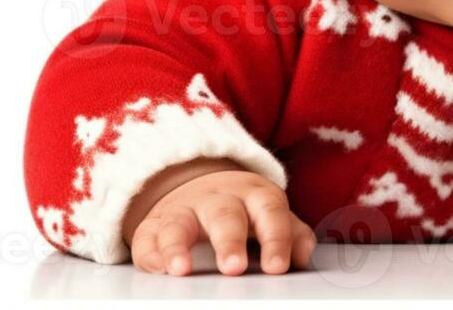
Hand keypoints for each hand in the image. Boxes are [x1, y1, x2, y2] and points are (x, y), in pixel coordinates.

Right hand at [121, 157, 316, 275]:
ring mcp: (183, 210)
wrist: (199, 183)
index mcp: (254, 196)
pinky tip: (157, 269)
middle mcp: (218, 200)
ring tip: (181, 269)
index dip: (275, 239)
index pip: (269, 213)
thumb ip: (292, 233)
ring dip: (178, 246)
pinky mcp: (154, 225)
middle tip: (234, 268)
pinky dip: (150, 254)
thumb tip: (305, 256)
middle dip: (228, 241)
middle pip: (224, 216)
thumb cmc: (243, 208)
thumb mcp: (270, 214)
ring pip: (179, 224)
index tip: (277, 267)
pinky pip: (146, 237)